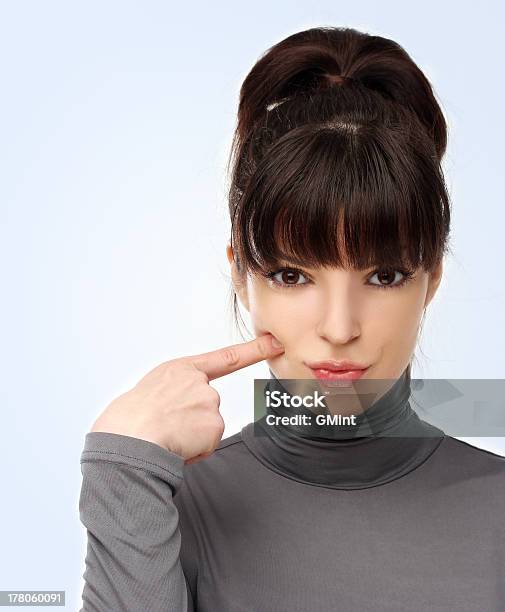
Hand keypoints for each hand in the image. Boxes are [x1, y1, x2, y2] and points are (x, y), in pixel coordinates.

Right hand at [90, 333, 284, 463]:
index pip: (225, 358)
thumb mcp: (149, 392)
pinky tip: (175, 446)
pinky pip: (208, 444)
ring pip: (207, 428)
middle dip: (191, 423)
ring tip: (166, 436)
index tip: (275, 342)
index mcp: (179, 370)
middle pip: (208, 408)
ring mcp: (209, 402)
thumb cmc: (126, 420)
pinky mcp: (214, 425)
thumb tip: (180, 411)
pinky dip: (194, 451)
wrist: (126, 438)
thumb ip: (174, 393)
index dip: (254, 350)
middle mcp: (199, 383)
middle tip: (164, 428)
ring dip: (191, 438)